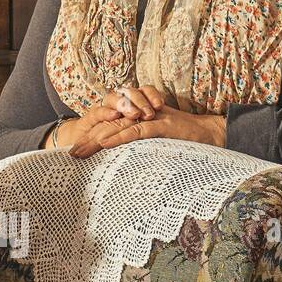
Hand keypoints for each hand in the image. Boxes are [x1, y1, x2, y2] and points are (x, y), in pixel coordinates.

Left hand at [69, 101, 225, 158]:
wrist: (210, 133)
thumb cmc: (185, 141)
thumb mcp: (158, 144)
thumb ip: (141, 147)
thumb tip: (124, 165)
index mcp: (138, 120)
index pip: (110, 127)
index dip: (92, 138)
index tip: (76, 153)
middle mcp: (140, 116)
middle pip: (108, 125)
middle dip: (88, 140)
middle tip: (71, 154)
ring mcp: (150, 119)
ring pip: (118, 126)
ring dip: (97, 139)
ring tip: (81, 151)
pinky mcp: (160, 125)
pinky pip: (136, 131)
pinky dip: (119, 137)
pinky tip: (105, 144)